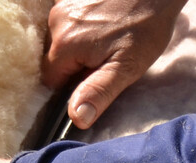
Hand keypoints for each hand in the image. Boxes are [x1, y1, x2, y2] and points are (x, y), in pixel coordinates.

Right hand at [42, 0, 187, 127]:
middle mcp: (56, 21)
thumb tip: (76, 117)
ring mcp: (63, 5)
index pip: (51, 80)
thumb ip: (98, 92)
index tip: (93, 80)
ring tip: (108, 41)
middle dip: (76, 66)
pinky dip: (83, 29)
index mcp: (65, 44)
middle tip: (106, 59)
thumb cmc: (145, 29)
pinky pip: (69, 24)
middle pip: (55, 59)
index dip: (70, 87)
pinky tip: (105, 26)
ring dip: (80, 47)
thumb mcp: (125, 68)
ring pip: (62, 41)